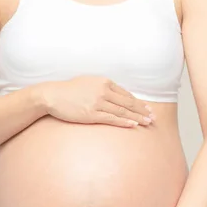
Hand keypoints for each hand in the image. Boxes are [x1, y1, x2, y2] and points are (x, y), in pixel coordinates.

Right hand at [36, 76, 154, 127]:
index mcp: (104, 82)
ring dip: (137, 117)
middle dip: (142, 110)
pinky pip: (112, 118)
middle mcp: (103, 91)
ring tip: (147, 122)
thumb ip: (103, 87)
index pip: (126, 93)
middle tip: (153, 117)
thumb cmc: (69, 90)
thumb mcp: (89, 83)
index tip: (147, 107)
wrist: (52, 95)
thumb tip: (116, 95)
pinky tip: (133, 124)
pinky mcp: (92, 113)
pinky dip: (124, 121)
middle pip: (128, 102)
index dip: (138, 102)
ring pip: (123, 111)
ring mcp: (98, 102)